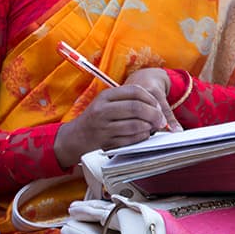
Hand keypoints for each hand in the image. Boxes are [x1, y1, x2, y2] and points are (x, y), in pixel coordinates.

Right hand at [55, 70, 177, 165]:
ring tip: (152, 128)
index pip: (135, 91)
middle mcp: (102, 110)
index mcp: (105, 96)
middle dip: (154, 114)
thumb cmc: (95, 120)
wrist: (74, 138)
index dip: (151, 98)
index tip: (158, 106)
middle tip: (160, 120)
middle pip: (136, 107)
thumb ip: (127, 101)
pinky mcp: (106, 142)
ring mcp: (103, 127)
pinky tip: (143, 136)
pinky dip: (141, 138)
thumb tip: (156, 107)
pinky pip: (130, 140)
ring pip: (135, 125)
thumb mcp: (105, 104)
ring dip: (148, 127)